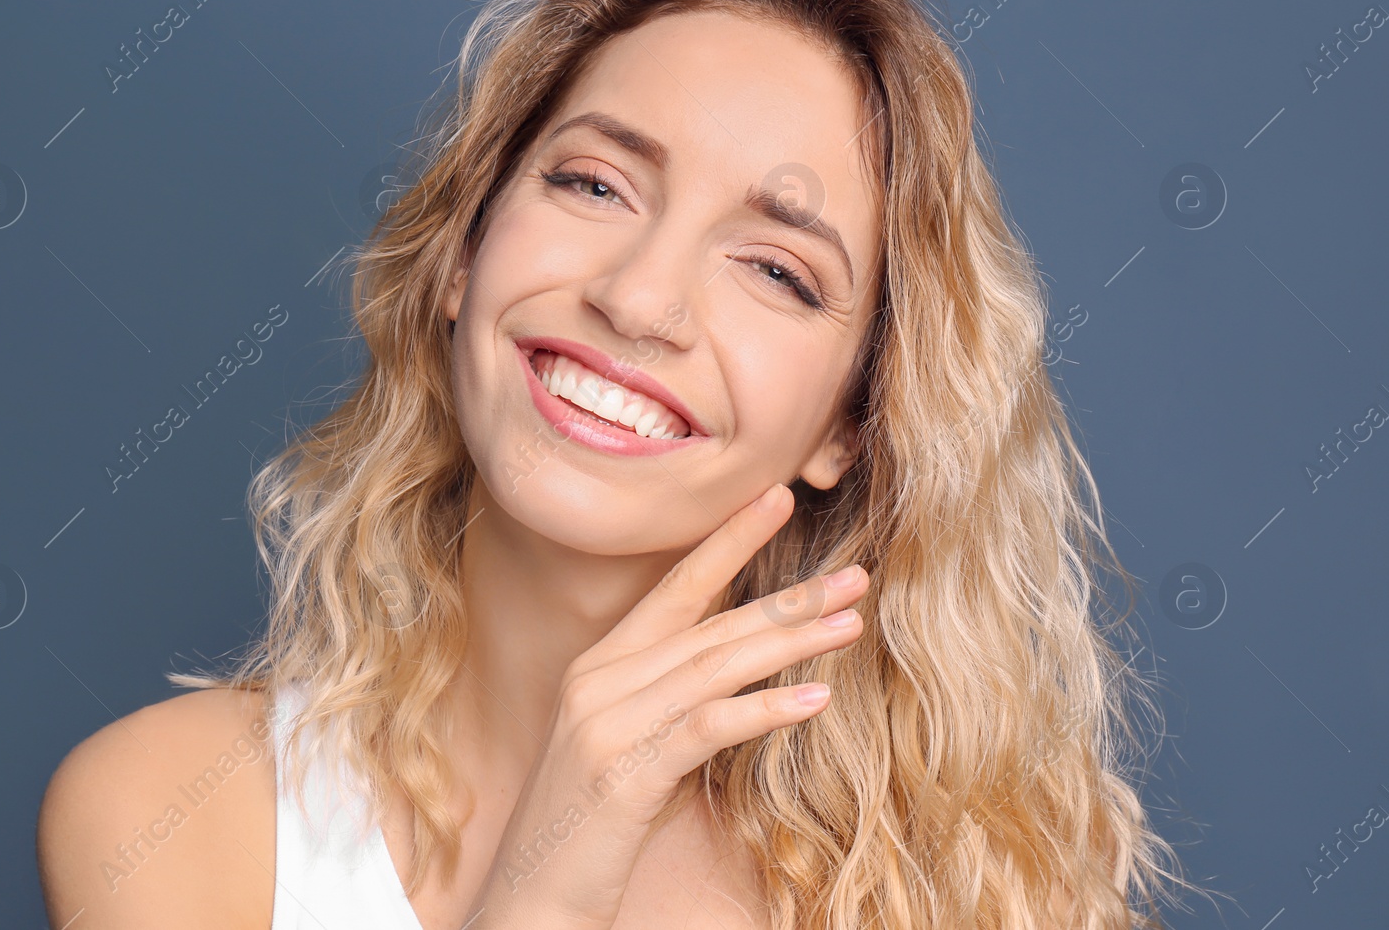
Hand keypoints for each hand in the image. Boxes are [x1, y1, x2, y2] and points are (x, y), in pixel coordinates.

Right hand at [460, 482, 869, 929]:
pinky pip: (707, 727)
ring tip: (850, 626)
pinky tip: (815, 700)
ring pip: (714, 666)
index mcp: (600, 666)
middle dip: (786, 596)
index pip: (675, 587)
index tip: (779, 498)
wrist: (535, 900)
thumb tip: (743, 675)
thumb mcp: (630, 748)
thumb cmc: (592, 828)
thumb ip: (673, 702)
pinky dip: (765, 710)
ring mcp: (607, 723)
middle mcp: (600, 681)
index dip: (729, 541)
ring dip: (790, 643)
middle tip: (853, 576)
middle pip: (708, 623)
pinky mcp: (624, 772)